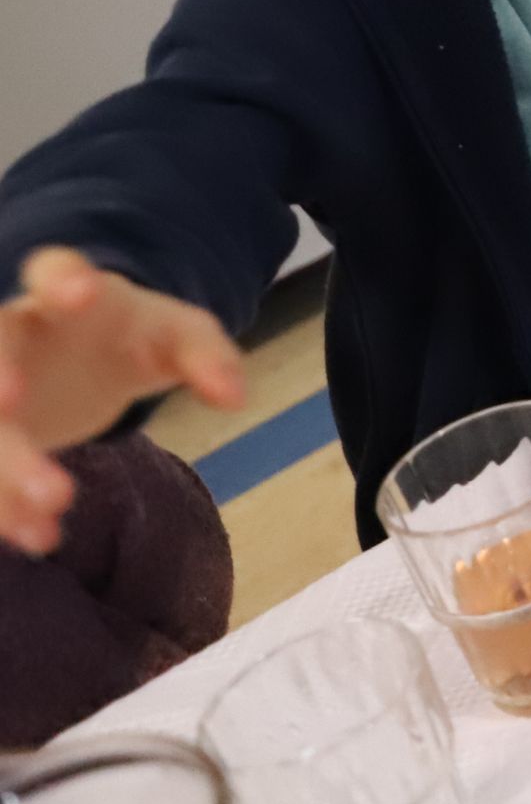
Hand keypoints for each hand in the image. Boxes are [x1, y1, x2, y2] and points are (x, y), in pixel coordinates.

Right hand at [0, 248, 245, 555]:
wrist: (83, 361)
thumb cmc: (131, 337)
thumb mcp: (177, 336)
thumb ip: (207, 356)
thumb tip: (235, 397)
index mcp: (63, 295)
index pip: (50, 266)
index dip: (61, 276)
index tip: (79, 295)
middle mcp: (11, 337)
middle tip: (14, 404)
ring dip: (2, 464)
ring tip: (55, 506)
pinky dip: (4, 506)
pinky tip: (40, 537)